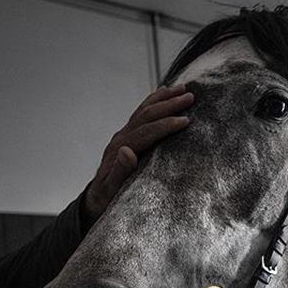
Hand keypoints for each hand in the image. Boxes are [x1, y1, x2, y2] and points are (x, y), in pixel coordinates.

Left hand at [83, 84, 192, 224]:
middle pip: (146, 115)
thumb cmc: (107, 198)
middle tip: (190, 97)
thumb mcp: (111, 190)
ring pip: (144, 110)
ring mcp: (124, 135)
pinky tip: (163, 92)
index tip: (186, 121)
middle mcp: (121, 138)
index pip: (146, 132)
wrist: (97, 199)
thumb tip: (127, 152)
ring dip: (164, 98)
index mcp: (120, 149)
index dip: (166, 125)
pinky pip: (142, 113)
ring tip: (182, 88)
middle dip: (169, 105)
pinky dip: (153, 101)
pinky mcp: (128, 135)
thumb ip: (119, 172)